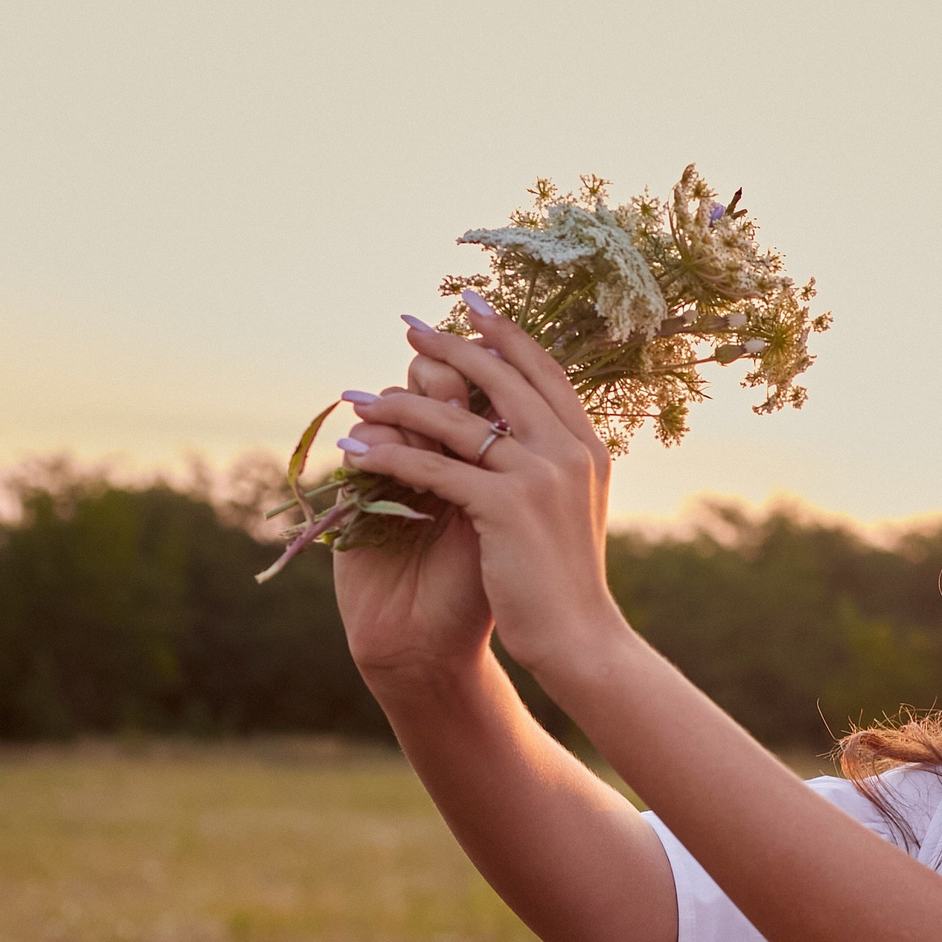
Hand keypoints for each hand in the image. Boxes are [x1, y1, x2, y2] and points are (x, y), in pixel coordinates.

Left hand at [335, 295, 628, 677]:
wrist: (579, 636)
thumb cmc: (566, 580)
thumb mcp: (570, 507)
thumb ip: (553, 462)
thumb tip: (525, 427)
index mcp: (588, 445)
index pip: (544, 371)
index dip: (506, 334)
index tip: (472, 304)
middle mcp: (568, 450)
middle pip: (502, 377)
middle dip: (450, 347)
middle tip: (409, 327)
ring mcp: (540, 475)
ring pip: (459, 419)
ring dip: (399, 403)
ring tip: (357, 395)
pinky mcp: (506, 507)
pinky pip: (435, 466)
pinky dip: (389, 456)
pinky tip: (354, 451)